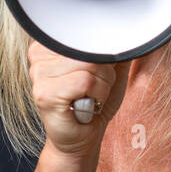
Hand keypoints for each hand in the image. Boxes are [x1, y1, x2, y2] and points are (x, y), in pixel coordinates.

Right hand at [27, 40, 130, 160]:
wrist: (81, 139)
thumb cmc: (94, 104)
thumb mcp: (111, 70)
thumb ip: (115, 48)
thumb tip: (131, 32)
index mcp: (52, 45)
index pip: (88, 32)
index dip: (101, 53)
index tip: (95, 71)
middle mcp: (40, 56)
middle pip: (91, 48)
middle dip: (104, 72)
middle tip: (93, 89)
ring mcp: (39, 74)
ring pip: (91, 65)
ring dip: (102, 85)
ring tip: (89, 97)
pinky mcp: (45, 94)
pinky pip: (86, 82)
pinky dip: (98, 94)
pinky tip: (87, 105)